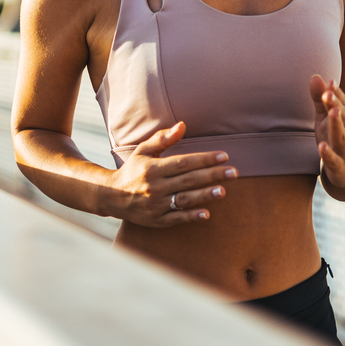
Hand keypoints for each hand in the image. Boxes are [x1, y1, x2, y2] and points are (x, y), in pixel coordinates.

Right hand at [108, 122, 234, 225]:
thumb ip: (163, 139)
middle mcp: (155, 186)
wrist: (111, 196)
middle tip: (233, 172)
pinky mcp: (156, 220)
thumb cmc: (132, 170)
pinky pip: (176, 218)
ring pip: (184, 199)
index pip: (183, 162)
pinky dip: (191, 216)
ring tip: (223, 191)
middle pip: (188, 180)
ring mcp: (156, 204)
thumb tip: (183, 125)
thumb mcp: (143, 151)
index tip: (224, 156)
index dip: (204, 159)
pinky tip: (207, 214)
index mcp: (153, 168)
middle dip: (212, 175)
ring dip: (204, 195)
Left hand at [310, 75, 344, 189]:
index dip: (338, 95)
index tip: (330, 82)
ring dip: (337, 125)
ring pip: (343, 138)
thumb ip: (319, 101)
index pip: (344, 107)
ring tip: (332, 112)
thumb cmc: (337, 143)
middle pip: (344, 119)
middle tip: (328, 92)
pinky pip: (335, 161)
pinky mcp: (341, 169)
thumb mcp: (325, 122)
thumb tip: (315, 76)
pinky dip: (328, 154)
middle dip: (337, 105)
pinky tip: (321, 146)